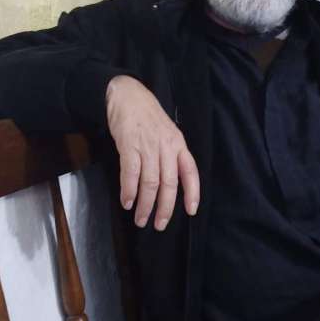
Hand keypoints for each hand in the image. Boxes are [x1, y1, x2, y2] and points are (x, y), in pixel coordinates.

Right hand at [106, 75, 198, 229]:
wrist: (128, 95)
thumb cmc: (147, 117)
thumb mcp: (167, 133)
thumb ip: (170, 156)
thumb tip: (169, 183)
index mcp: (178, 144)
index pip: (190, 172)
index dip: (192, 193)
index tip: (191, 211)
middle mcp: (166, 146)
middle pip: (169, 183)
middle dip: (165, 208)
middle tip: (159, 225)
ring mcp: (148, 146)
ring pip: (150, 182)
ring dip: (145, 204)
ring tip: (140, 219)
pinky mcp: (129, 145)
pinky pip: (131, 173)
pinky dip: (129, 191)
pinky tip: (127, 202)